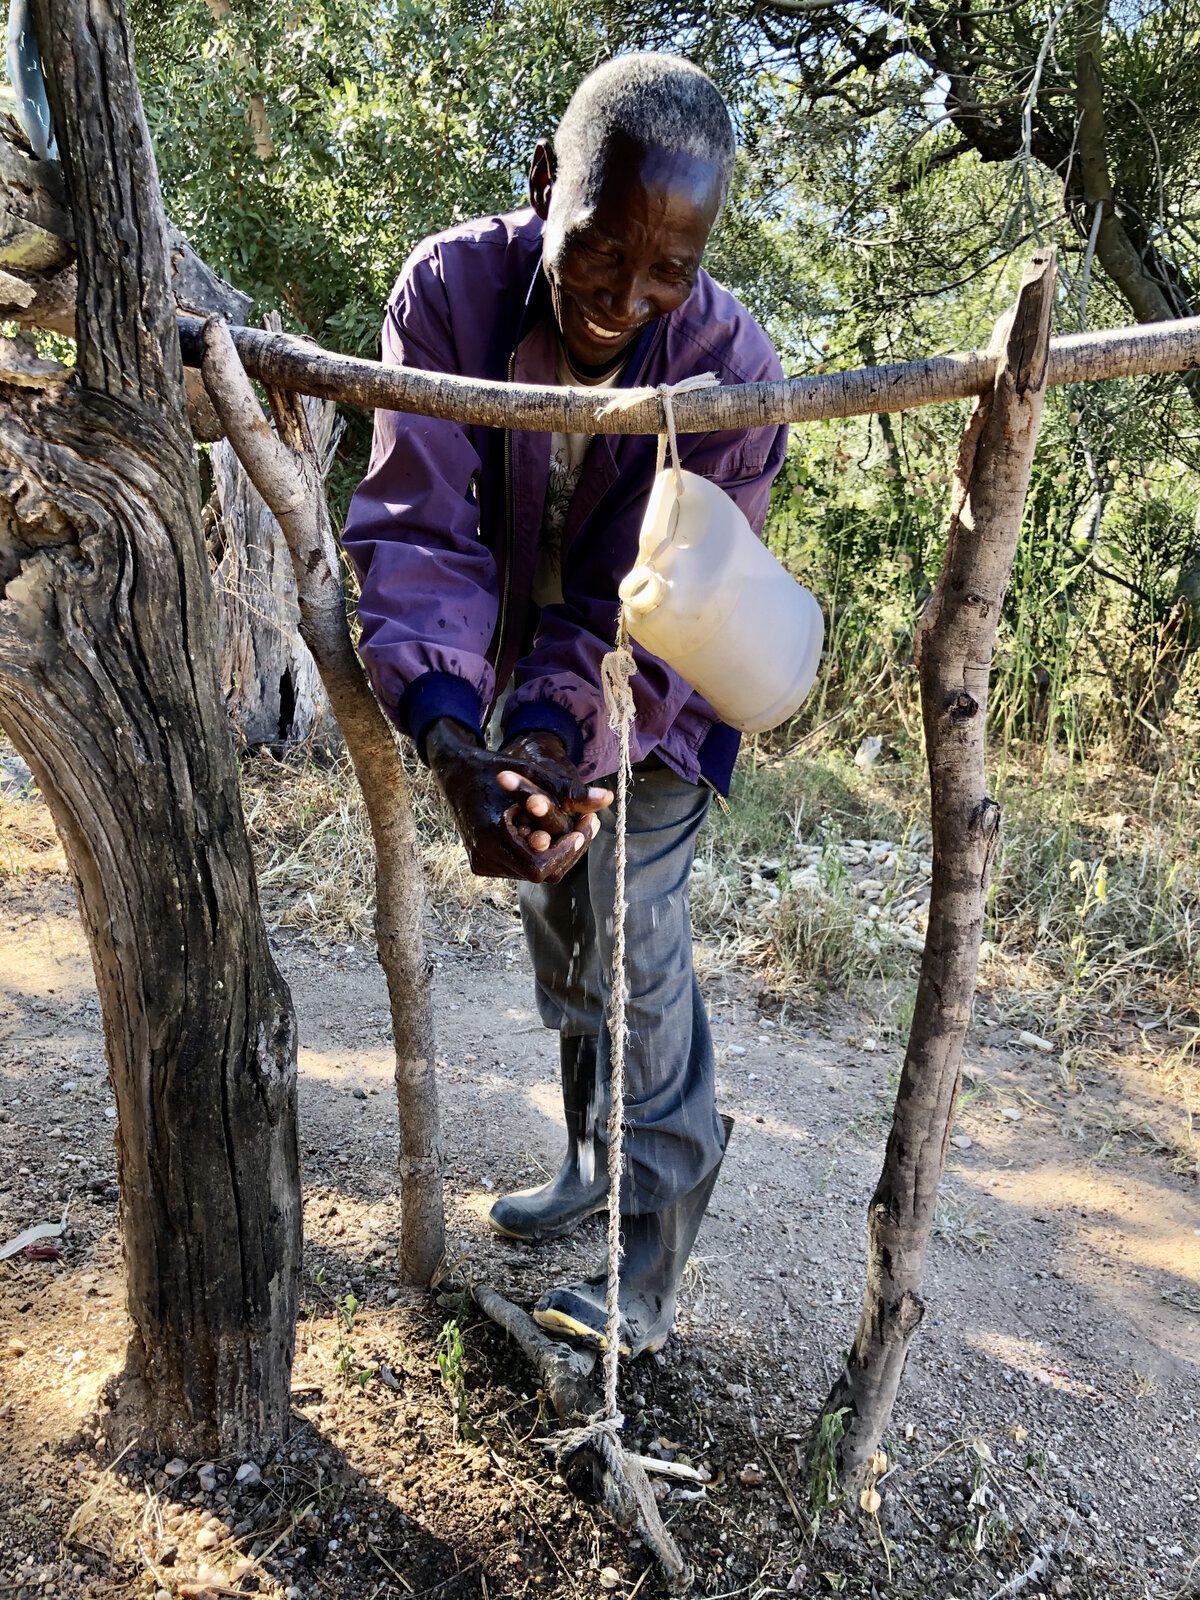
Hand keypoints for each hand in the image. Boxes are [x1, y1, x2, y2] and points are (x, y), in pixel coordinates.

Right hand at [426, 719, 610, 883]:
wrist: (455, 773)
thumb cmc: (493, 769)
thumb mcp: (532, 775)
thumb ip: (569, 791)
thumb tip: (609, 798)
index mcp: (492, 836)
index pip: (539, 866)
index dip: (565, 852)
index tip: (582, 829)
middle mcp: (484, 856)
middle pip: (540, 873)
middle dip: (567, 850)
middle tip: (587, 823)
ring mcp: (482, 863)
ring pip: (532, 873)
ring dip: (554, 851)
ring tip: (571, 824)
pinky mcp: (483, 863)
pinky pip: (520, 867)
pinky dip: (538, 851)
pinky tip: (544, 829)